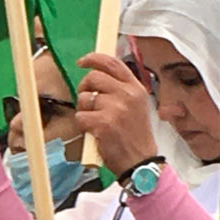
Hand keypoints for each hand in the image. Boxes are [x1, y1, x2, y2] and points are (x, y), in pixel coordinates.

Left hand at [74, 52, 157, 174]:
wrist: (139, 161)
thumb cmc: (134, 136)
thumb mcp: (136, 106)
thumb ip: (120, 89)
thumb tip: (97, 77)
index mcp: (136, 88)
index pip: (113, 63)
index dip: (94, 58)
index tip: (82, 61)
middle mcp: (127, 95)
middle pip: (94, 77)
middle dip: (84, 87)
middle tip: (86, 101)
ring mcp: (115, 108)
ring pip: (84, 98)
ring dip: (84, 110)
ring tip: (95, 121)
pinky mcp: (103, 123)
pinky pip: (80, 116)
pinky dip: (82, 125)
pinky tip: (94, 132)